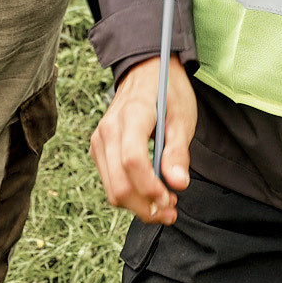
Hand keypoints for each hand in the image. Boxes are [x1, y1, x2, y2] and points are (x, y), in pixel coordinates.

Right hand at [90, 56, 196, 223]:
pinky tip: (150, 193)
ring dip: (138, 206)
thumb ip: (178, 151)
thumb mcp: (182, 116)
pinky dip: (129, 195)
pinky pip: (110, 182)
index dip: (150, 187)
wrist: (144, 70)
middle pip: (119, 183)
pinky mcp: (99, 149)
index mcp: (132, 115)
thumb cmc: (167, 91)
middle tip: (172, 212)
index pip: (132, 160)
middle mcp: (108, 130)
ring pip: (112, 189)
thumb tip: (178, 184)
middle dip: (145, 206)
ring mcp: (100, 140)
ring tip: (165, 206)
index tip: (171, 199)